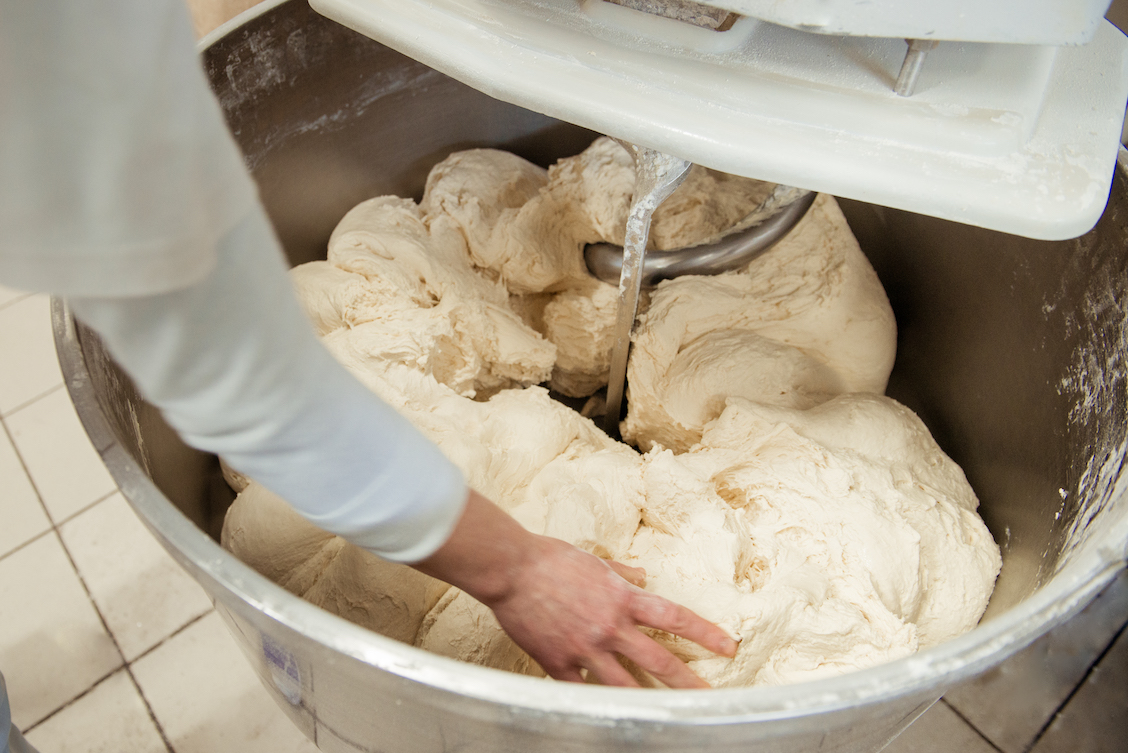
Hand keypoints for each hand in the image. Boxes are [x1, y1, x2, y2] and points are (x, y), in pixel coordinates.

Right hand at [412, 489, 737, 687]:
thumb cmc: (551, 558)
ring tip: (667, 717)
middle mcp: (610, 626)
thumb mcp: (595, 560)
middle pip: (658, 660)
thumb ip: (622, 572)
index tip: (727, 646)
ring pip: (624, 684)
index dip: (704, 633)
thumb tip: (641, 575)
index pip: (674, 617)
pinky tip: (606, 713)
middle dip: (688, 681)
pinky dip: (594, 700)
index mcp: (622, 598)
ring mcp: (585, 648)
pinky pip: (581, 690)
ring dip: (648, 701)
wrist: (512, 569)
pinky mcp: (558, 662)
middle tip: (709, 697)